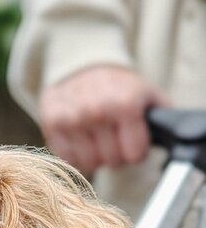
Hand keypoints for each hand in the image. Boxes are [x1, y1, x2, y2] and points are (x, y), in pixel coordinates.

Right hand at [39, 66, 169, 173]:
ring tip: (95, 139)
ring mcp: (71, 118)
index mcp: (125, 103)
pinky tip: (79, 139)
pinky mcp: (51, 122)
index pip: (134, 154)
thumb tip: (175, 136)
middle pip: (111, 161)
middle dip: (115, 154)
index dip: (135, 151)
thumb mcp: (146, 92)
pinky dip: (74, 153)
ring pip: (88, 163)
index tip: (131, 142)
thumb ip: (161, 117)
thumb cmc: (116, 84)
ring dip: (94, 156)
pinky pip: (67, 158)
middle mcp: (96, 111)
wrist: (81, 65)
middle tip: (112, 139)